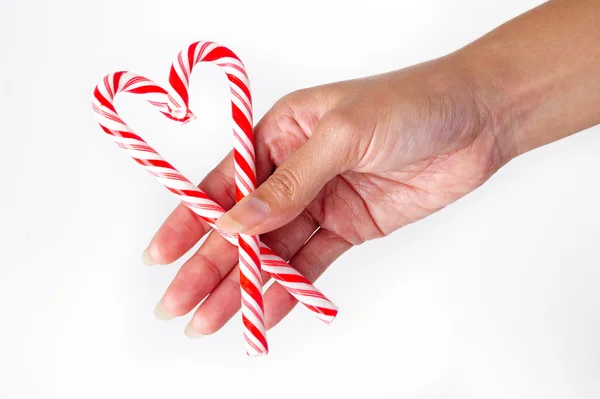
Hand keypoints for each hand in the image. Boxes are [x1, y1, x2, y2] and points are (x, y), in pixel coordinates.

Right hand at [144, 56, 503, 335]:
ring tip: (213, 322)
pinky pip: (310, 263)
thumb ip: (289, 183)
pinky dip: (287, 289)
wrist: (477, 121)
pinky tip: (263, 311)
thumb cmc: (410, 105)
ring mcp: (320, 202)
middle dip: (208, 266)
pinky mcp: (348, 228)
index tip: (160, 256)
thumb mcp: (341, 135)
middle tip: (179, 306)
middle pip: (242, 226)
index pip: (223, 182)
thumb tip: (236, 221)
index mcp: (280, 133)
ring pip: (272, 252)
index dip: (189, 220)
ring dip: (243, 286)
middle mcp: (294, 170)